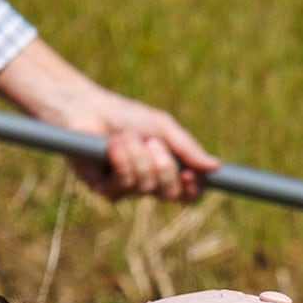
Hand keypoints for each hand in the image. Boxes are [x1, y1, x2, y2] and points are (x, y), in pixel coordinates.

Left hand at [0, 40, 212, 199]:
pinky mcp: (104, 190)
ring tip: (126, 136)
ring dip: (139, 157)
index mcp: (165, 170)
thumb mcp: (163, 127)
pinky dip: (122, 161)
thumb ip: (188, 148)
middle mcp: (148, 183)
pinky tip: (112, 145)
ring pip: (147, 188)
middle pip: (171, 193)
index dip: (192, 189)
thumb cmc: (125, 115)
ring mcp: (126, 189)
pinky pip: (124, 185)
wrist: (86, 109)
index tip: (191, 175)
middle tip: (152, 142)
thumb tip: (216, 167)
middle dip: (164, 166)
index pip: (187, 193)